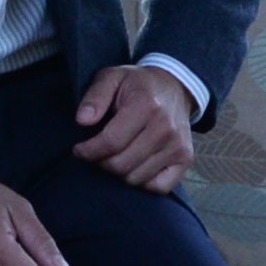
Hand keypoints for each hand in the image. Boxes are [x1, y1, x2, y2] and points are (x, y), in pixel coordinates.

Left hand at [68, 60, 201, 191]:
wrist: (174, 87)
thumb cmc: (137, 85)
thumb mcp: (112, 78)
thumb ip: (95, 96)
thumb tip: (82, 120)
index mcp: (146, 105)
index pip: (111, 142)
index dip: (88, 151)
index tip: (79, 149)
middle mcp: (166, 127)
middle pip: (121, 165)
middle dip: (101, 162)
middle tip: (96, 153)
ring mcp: (178, 145)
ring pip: (136, 179)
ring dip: (119, 172)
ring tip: (116, 156)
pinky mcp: (186, 158)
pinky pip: (158, 187)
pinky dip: (142, 182)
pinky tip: (135, 165)